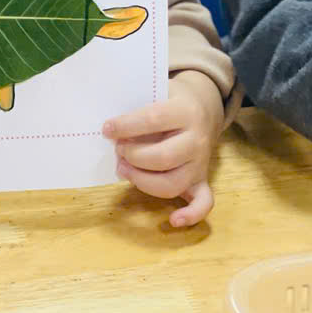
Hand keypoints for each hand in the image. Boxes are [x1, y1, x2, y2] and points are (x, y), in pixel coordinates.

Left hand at [102, 70, 223, 226]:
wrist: (204, 106)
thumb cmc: (171, 100)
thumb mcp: (159, 91)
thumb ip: (138, 105)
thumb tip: (110, 128)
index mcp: (186, 111)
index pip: (153, 119)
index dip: (126, 126)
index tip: (107, 129)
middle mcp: (197, 139)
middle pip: (163, 157)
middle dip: (133, 156)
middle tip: (118, 149)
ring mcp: (200, 163)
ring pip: (173, 183)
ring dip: (142, 181)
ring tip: (123, 169)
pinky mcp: (202, 180)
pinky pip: (203, 203)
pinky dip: (191, 215)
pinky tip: (173, 220)